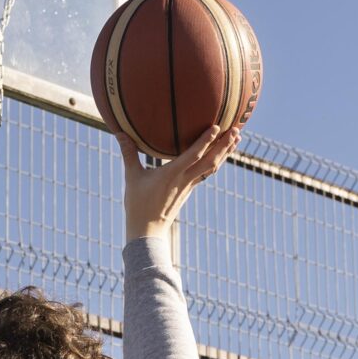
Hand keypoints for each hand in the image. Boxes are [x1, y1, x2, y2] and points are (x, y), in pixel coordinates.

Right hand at [122, 123, 240, 239]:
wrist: (148, 231)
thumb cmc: (138, 204)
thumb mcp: (131, 177)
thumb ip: (128, 153)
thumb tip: (119, 133)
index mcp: (171, 175)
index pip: (193, 155)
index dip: (205, 141)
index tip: (217, 127)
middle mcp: (184, 180)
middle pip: (210, 161)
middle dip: (224, 145)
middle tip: (237, 130)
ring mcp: (189, 185)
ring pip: (212, 167)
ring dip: (225, 152)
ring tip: (237, 138)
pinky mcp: (189, 190)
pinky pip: (207, 172)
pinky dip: (216, 161)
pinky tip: (221, 153)